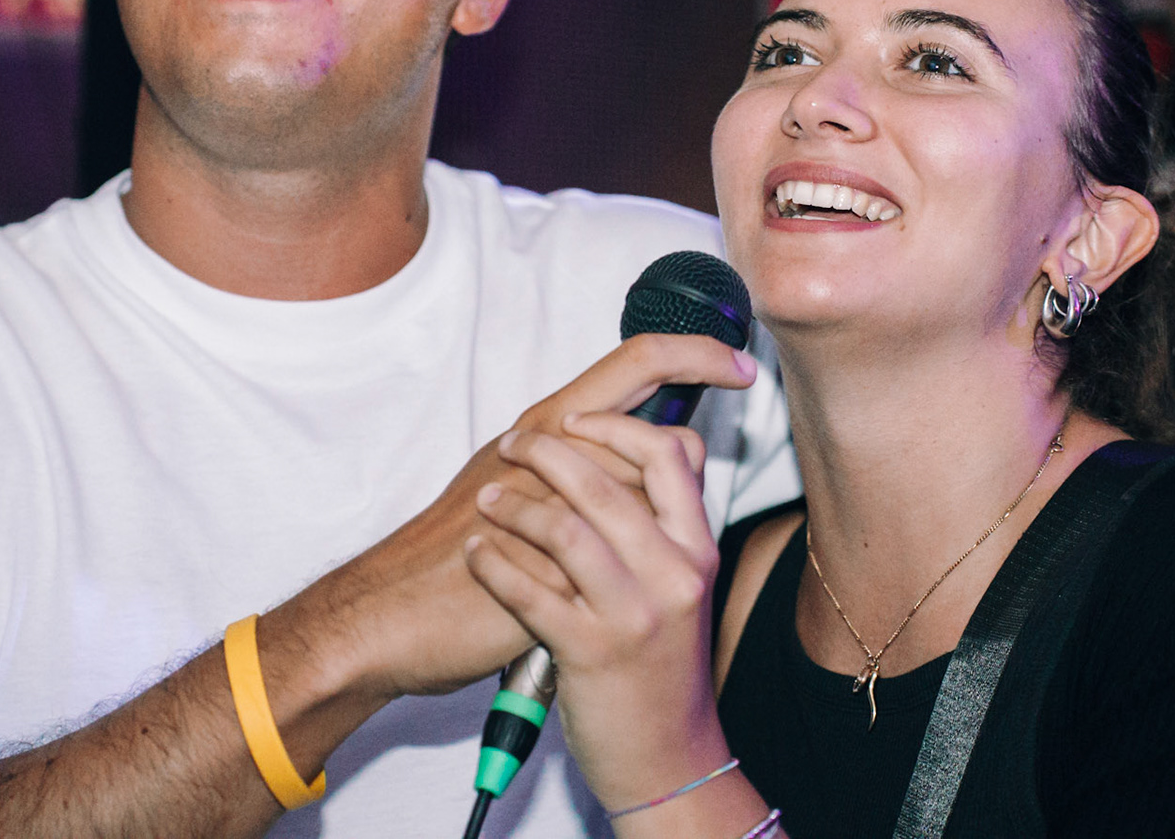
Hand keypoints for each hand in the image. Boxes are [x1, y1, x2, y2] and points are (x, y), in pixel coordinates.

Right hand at [322, 335, 753, 704]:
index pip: (640, 360)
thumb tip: (658, 459)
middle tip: (671, 499)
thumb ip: (588, 464)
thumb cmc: (462, 545)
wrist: (396, 610)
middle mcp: (554, 446)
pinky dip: (610, 575)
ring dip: (641, 532)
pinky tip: (593, 592)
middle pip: (659, 437)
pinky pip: (607, 559)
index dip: (698, 353)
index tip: (742, 365)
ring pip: (643, 497)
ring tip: (609, 561)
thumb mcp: (526, 485)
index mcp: (550, 421)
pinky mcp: (545, 558)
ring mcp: (551, 499)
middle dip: (675, 484)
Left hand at [463, 410, 735, 813]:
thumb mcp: (680, 585)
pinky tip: (477, 553)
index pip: (670, 453)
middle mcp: (674, 575)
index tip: (576, 420)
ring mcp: (634, 615)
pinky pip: (530, 592)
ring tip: (487, 499)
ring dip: (513, 504)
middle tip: (514, 444)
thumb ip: (663, 523)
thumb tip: (640, 446)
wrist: (666, 755)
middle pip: (607, 480)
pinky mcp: (591, 654)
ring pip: (565, 528)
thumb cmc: (659, 662)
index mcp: (696, 548)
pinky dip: (494, 563)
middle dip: (547, 450)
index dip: (617, 424)